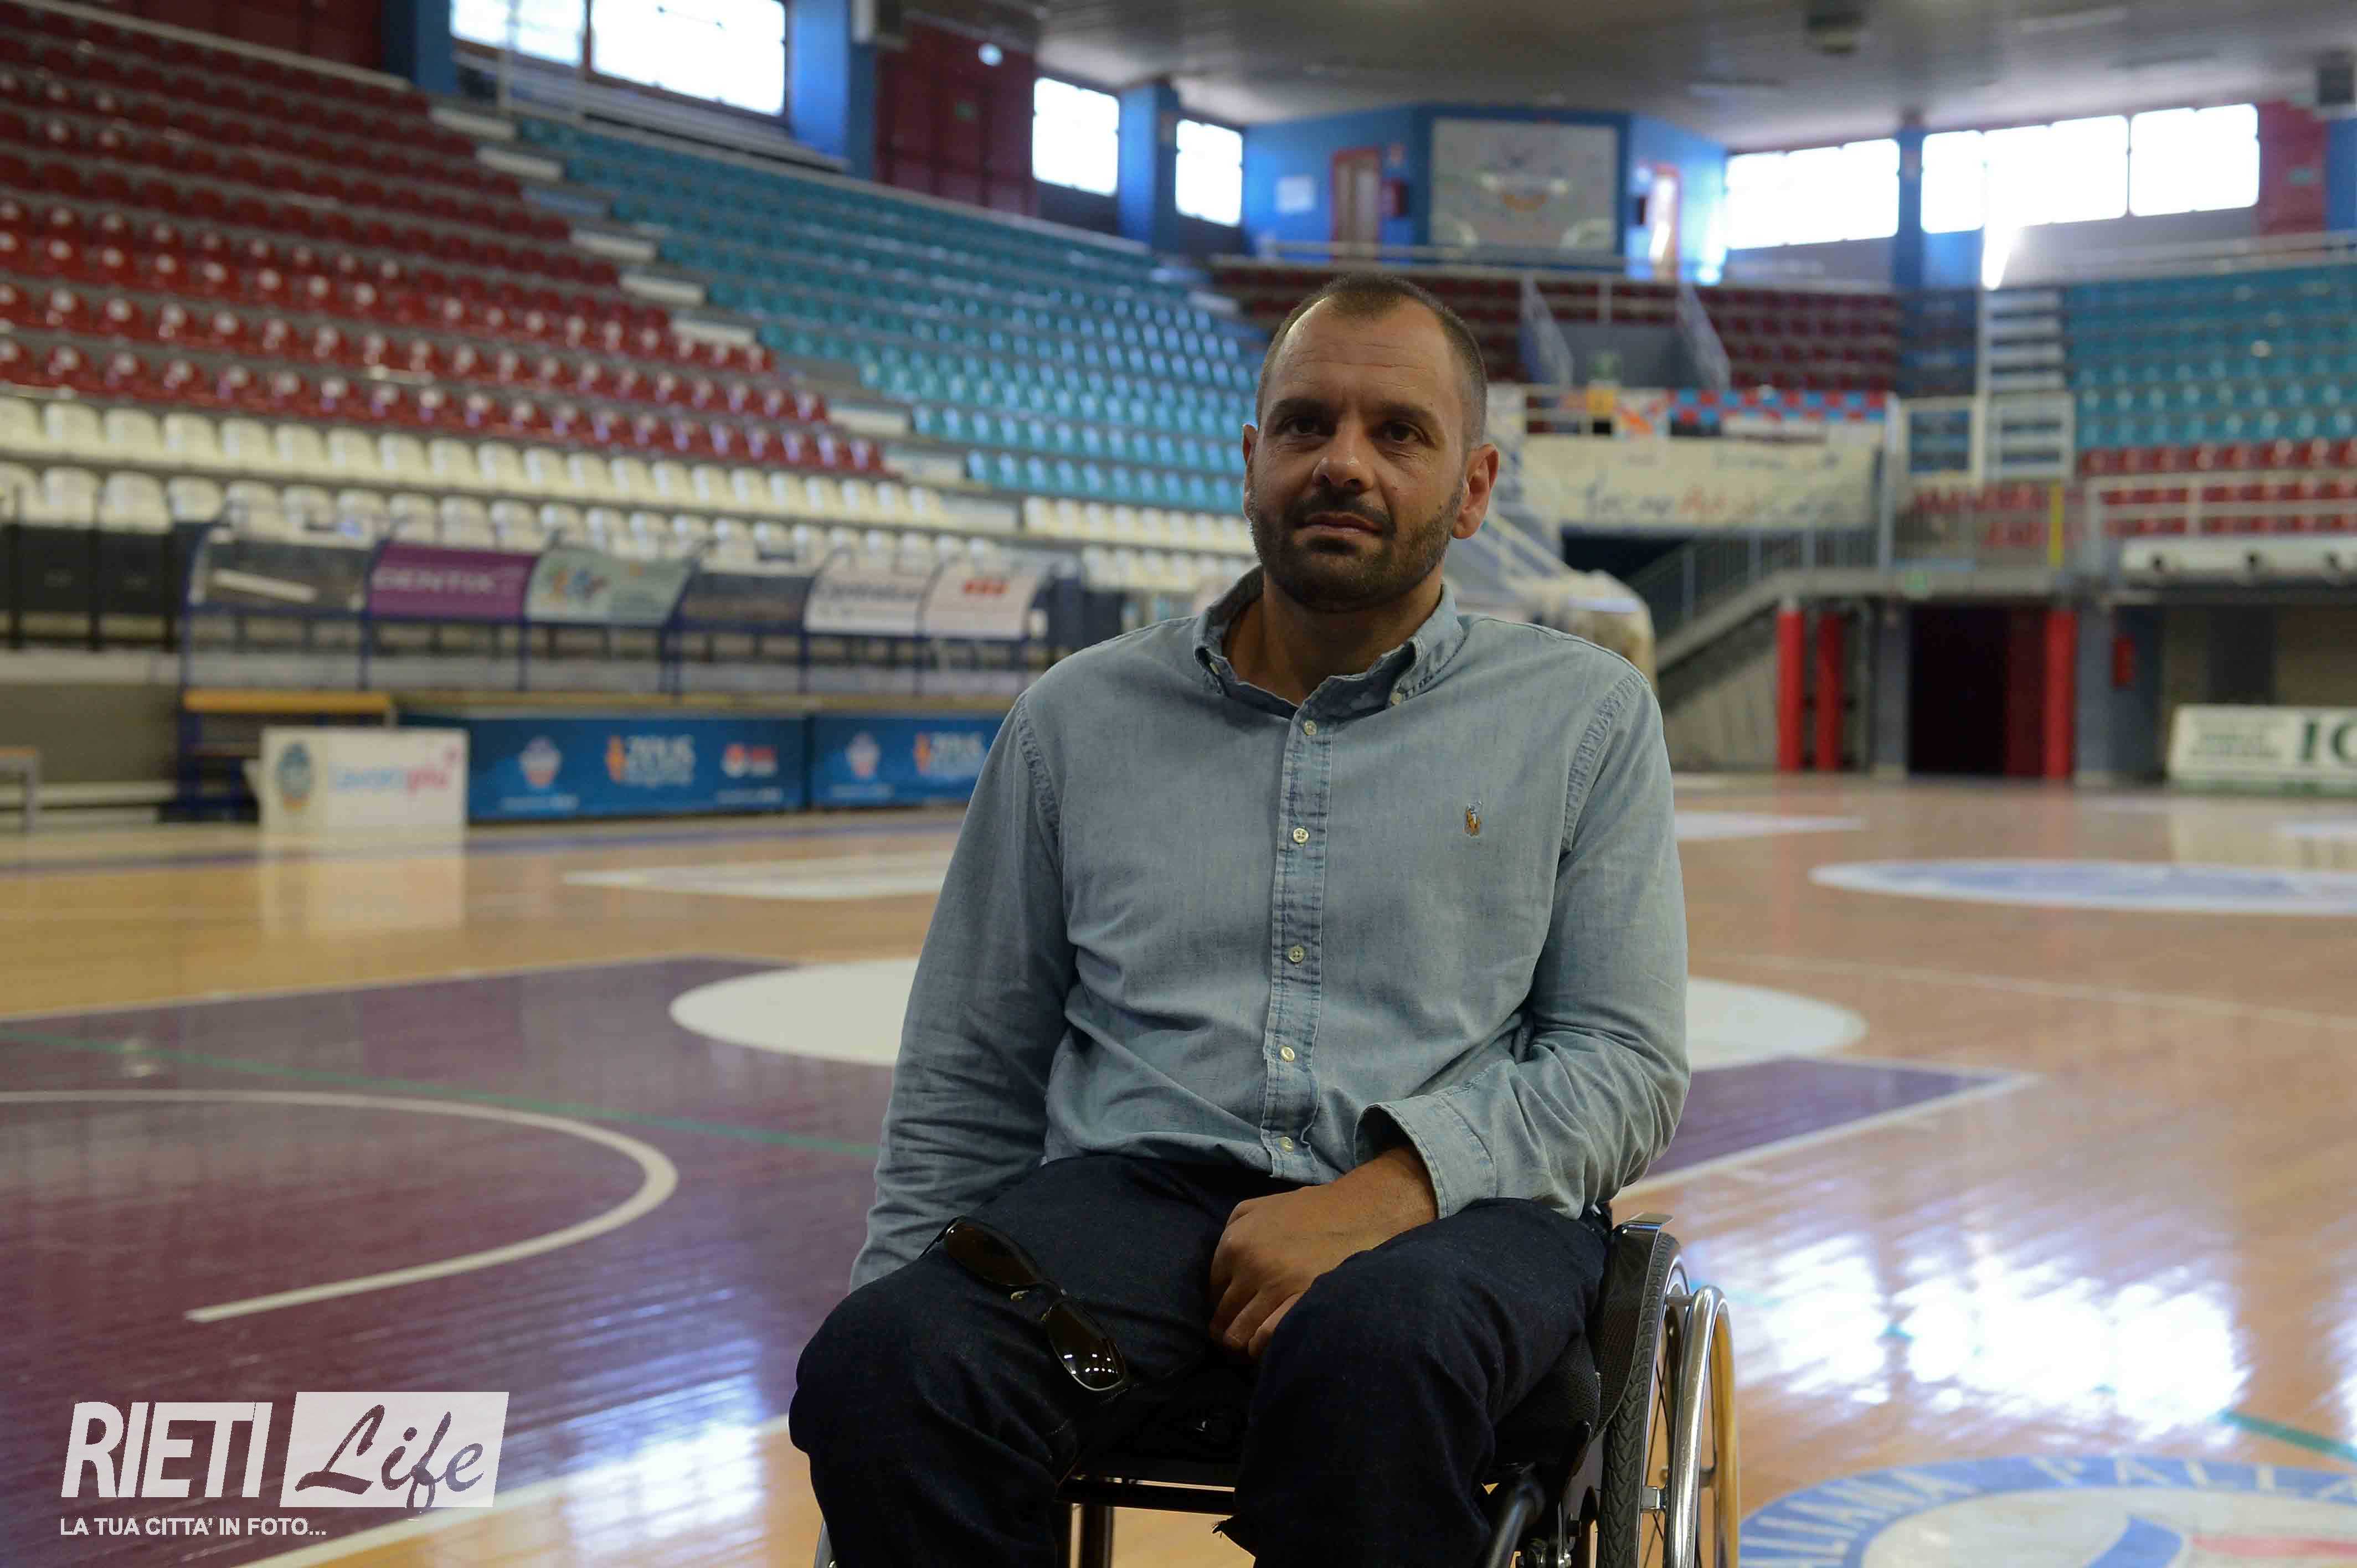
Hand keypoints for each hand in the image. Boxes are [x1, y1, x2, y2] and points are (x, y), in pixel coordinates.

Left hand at [1206, 1146, 1437, 1360]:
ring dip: (1243, 1345)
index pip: (1212, 1290)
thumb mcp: (1259, 1206)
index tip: (1232, 1312)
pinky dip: (1262, 1347)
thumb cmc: (1309, 1210)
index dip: (1221, 1304)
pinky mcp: (1302, 1302)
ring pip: (1239, 1334)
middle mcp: (1250, 1265)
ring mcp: (1276, 1286)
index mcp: (1235, 1242)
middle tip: (1238, 1339)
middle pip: (1222, 1316)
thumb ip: (1232, 1229)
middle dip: (1227, 1330)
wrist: (1359, 1212)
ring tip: (1252, 1348)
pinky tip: (1270, 1345)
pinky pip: (1266, 1339)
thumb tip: (1219, 1267)